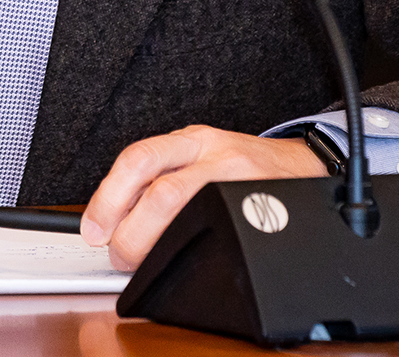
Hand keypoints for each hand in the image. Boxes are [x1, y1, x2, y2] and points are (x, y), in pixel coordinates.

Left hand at [80, 125, 322, 269]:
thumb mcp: (203, 156)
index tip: (93, 227)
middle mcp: (213, 153)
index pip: (138, 159)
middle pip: (159, 188)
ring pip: (181, 205)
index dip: (108, 196)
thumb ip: (162, 178)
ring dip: (151, 240)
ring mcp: (237, 178)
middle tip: (119, 252)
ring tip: (143, 258)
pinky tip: (183, 255)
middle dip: (129, 230)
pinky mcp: (258, 204)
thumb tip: (112, 220)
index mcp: (192, 141)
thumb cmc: (245, 166)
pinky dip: (189, 247)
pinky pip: (216, 228)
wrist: (305, 165)